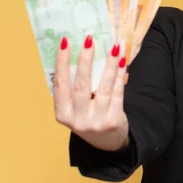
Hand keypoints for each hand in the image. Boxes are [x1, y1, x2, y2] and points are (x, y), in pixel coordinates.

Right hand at [53, 34, 129, 151]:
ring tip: (114, 47)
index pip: (60, 84)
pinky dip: (119, 76)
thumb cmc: (89, 117)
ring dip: (109, 65)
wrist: (108, 143)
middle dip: (85, 60)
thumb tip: (82, 52)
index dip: (62, 62)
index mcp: (62, 113)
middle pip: (81, 84)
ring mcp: (96, 121)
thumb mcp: (75, 109)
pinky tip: (122, 62)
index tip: (65, 42)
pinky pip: (117, 93)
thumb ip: (75, 88)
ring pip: (103, 87)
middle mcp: (77, 119)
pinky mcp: (113, 121)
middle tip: (89, 40)